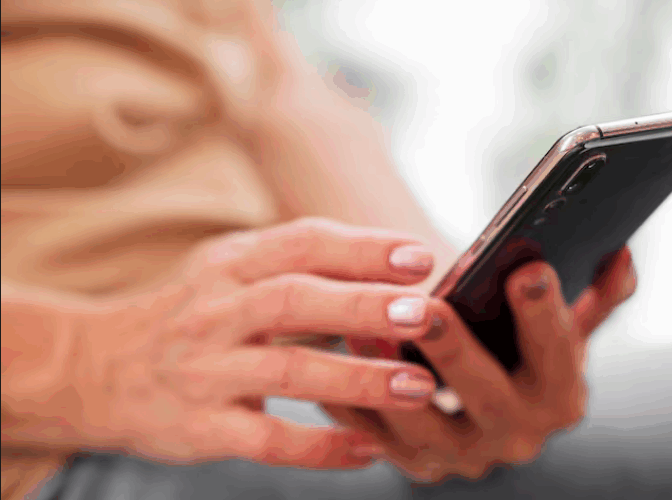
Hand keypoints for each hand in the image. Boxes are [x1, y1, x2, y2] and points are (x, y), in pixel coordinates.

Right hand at [1, 218, 440, 468]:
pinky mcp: (197, 426)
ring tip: (417, 386)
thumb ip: (295, 266)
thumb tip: (386, 267)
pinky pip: (265, 440)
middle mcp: (215, 312)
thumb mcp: (228, 273)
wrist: (93, 369)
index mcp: (229, 265)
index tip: (418, 257)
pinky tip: (368, 450)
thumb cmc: (188, 316)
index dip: (360, 247)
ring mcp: (204, 371)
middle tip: (425, 313)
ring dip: (357, 378)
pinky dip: (319, 447)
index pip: (299, 243)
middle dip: (363, 305)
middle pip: (294, 299)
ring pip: (287, 371)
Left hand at [326, 247, 636, 481]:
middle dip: (457, 351)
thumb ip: (596, 295)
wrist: (481, 403)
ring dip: (389, 378)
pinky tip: (333, 356)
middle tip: (427, 307)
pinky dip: (353, 401)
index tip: (527, 269)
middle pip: (488, 396)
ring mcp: (465, 457)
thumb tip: (623, 253)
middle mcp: (519, 435)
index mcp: (561, 395)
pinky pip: (377, 437)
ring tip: (359, 326)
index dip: (546, 313)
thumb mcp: (562, 325)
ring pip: (423, 425)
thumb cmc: (522, 350)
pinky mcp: (418, 464)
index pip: (559, 353)